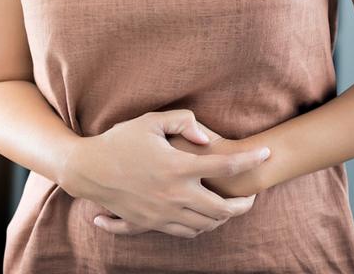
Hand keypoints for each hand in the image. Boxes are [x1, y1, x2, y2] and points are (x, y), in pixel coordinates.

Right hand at [59, 109, 270, 237]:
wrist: (88, 170)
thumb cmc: (118, 141)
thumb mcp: (149, 121)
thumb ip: (183, 122)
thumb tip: (208, 139)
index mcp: (177, 166)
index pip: (226, 166)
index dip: (251, 160)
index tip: (266, 155)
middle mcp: (174, 194)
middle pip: (222, 208)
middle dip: (244, 205)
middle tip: (251, 197)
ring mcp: (163, 212)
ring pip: (206, 225)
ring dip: (223, 218)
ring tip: (230, 208)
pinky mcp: (151, 223)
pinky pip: (185, 233)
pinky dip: (200, 228)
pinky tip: (204, 218)